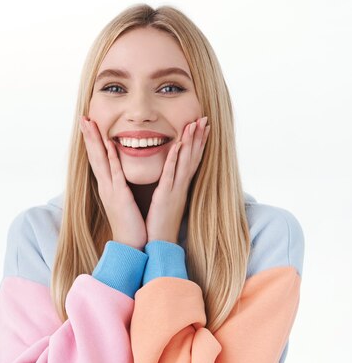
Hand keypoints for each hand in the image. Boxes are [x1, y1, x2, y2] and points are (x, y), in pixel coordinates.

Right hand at [79, 115, 146, 249]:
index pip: (98, 159)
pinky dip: (113, 157)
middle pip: (94, 156)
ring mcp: (110, 190)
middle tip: (82, 118)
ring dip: (95, 141)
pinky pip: (116, 172)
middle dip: (88, 136)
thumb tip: (120, 176)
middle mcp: (105, 186)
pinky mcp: (120, 195)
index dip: (92, 142)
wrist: (131, 244)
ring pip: (101, 160)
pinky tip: (110, 144)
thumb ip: (121, 187)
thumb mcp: (124, 200)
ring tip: (90, 124)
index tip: (88, 126)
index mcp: (108, 186)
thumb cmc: (131, 223)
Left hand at [146, 116, 209, 243]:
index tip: (204, 127)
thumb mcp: (166, 201)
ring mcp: (175, 190)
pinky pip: (171, 174)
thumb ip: (170, 188)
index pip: (192, 160)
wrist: (160, 244)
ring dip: (190, 142)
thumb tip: (170, 178)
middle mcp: (181, 186)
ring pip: (185, 162)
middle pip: (193, 157)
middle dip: (198, 137)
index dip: (199, 143)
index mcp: (180, 187)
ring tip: (194, 124)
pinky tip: (177, 145)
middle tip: (204, 118)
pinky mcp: (165, 196)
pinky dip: (175, 159)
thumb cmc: (161, 224)